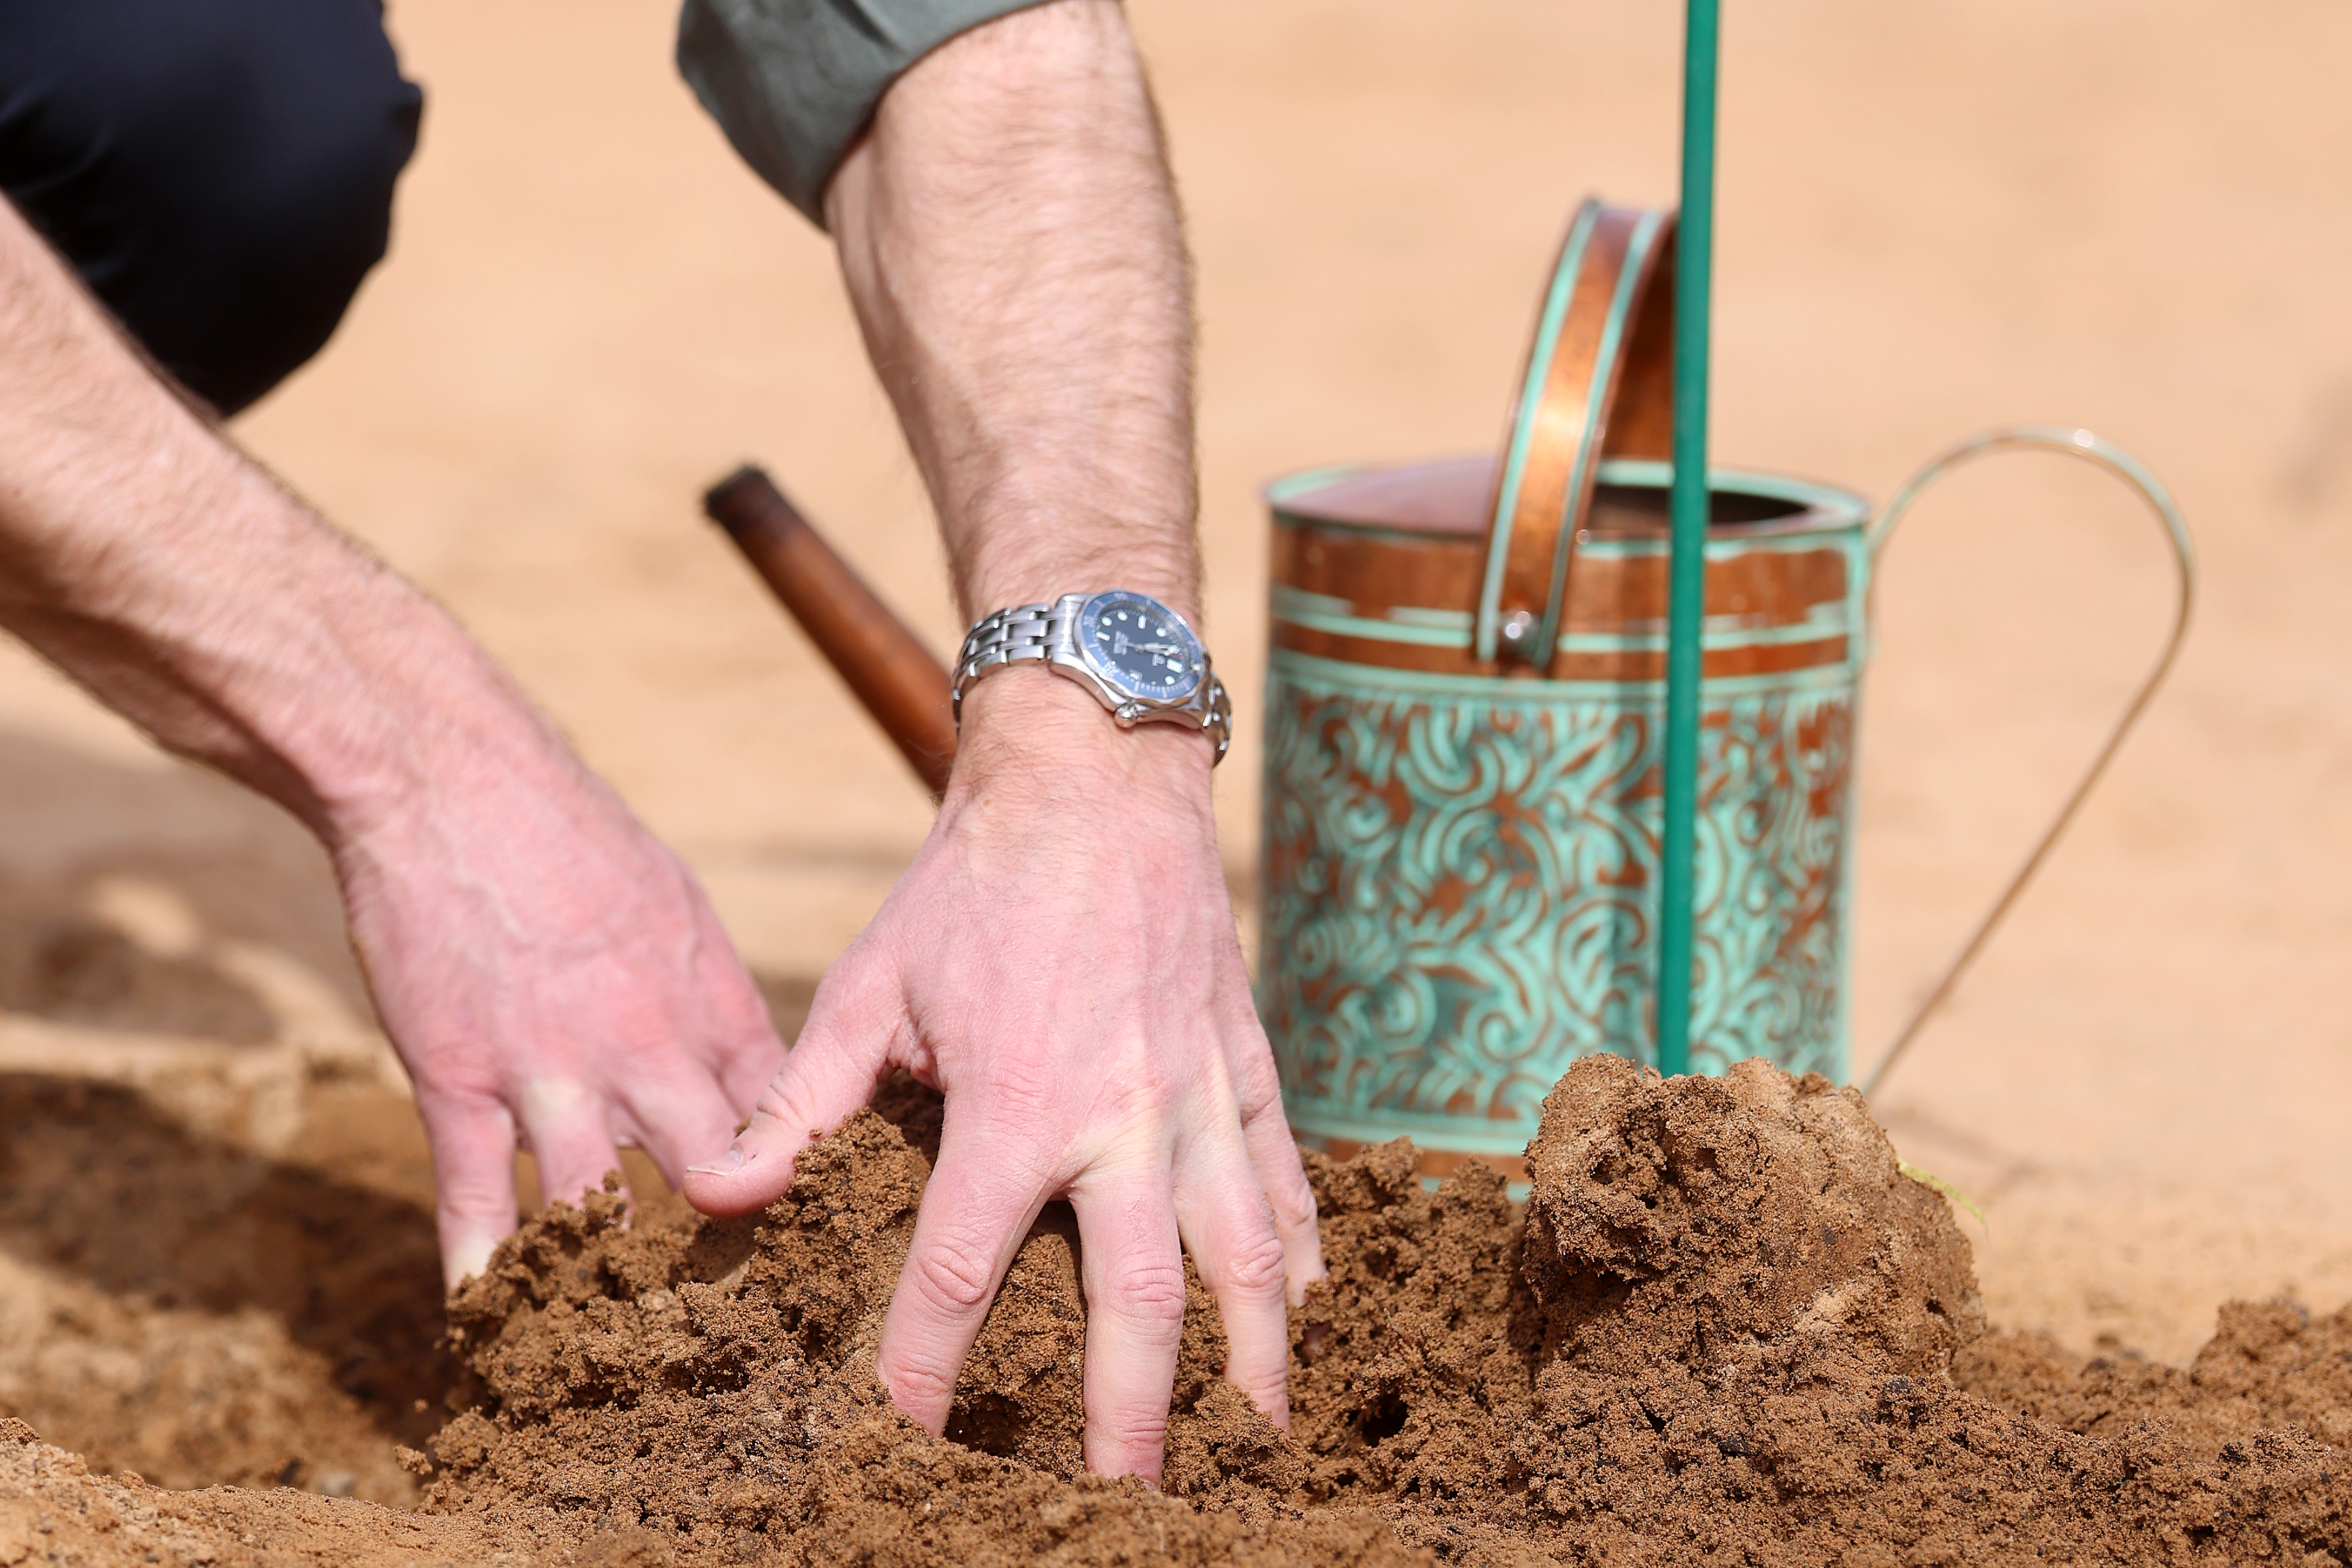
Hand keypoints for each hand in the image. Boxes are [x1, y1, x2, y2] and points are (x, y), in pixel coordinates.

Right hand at [331, 710, 784, 1288]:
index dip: (805, 1185)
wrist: (450, 779)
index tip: (821, 1244)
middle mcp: (649, 1045)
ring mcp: (555, 1069)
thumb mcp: (675, 908)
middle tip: (756, 1329)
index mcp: (710, 1000)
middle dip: (739, 1253)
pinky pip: (479, 1197)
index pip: (782, 1116)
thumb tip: (750, 1064)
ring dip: (615, 1283)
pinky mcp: (462, 1078)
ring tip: (631, 1361)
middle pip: (721, 1174)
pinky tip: (490, 1324)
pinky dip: (485, 1268)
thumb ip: (711, 999)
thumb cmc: (567, 837)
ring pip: (606, 1206)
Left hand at [683, 675, 1322, 1480]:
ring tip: (1253, 1453)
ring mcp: (1202, 1096)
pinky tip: (1306, 1318)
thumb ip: (798, 1101)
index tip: (903, 1442)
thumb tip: (715, 1192)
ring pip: (1246, 1261)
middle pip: (1141, 1309)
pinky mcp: (1249, 1063)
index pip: (961, 1275)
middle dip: (1133, 1423)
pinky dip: (1304, 1256)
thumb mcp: (866, 983)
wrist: (1097, 773)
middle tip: (1125, 1510)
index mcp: (1019, 1106)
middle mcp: (1126, 1119)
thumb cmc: (972, 884)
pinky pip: (1287, 1180)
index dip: (924, 1371)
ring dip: (1251, 1368)